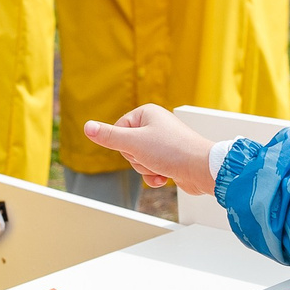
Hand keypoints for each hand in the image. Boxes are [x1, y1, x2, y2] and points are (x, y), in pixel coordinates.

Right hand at [80, 104, 217, 194]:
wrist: (201, 169)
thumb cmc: (173, 151)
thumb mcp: (134, 143)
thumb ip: (109, 136)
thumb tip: (87, 127)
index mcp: (147, 113)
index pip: (118, 129)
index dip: (124, 144)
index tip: (138, 147)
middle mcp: (156, 124)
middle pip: (128, 146)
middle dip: (137, 159)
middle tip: (151, 158)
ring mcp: (163, 142)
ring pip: (139, 160)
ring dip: (146, 169)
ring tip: (161, 167)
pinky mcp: (169, 157)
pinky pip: (151, 168)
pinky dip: (155, 175)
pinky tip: (164, 177)